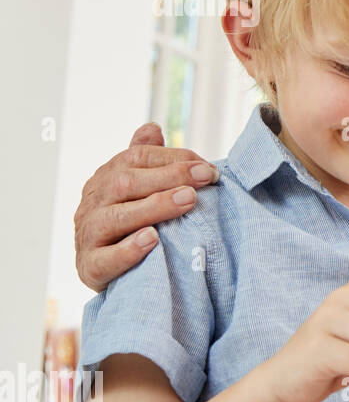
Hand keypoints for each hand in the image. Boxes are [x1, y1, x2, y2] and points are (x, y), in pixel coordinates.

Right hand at [74, 123, 219, 291]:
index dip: (173, 158)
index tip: (207, 167)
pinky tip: (152, 240)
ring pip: (115, 217)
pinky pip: (105, 259)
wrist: (109, 273)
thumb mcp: (136, 190)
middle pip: (126, 182)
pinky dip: (129, 250)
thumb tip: (152, 128)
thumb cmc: (130, 225)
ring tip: (188, 200)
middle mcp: (93, 203)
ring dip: (155, 207)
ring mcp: (88, 235)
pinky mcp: (90, 267)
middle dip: (170, 177)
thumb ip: (144, 160)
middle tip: (206, 178)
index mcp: (106, 179)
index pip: (136, 158)